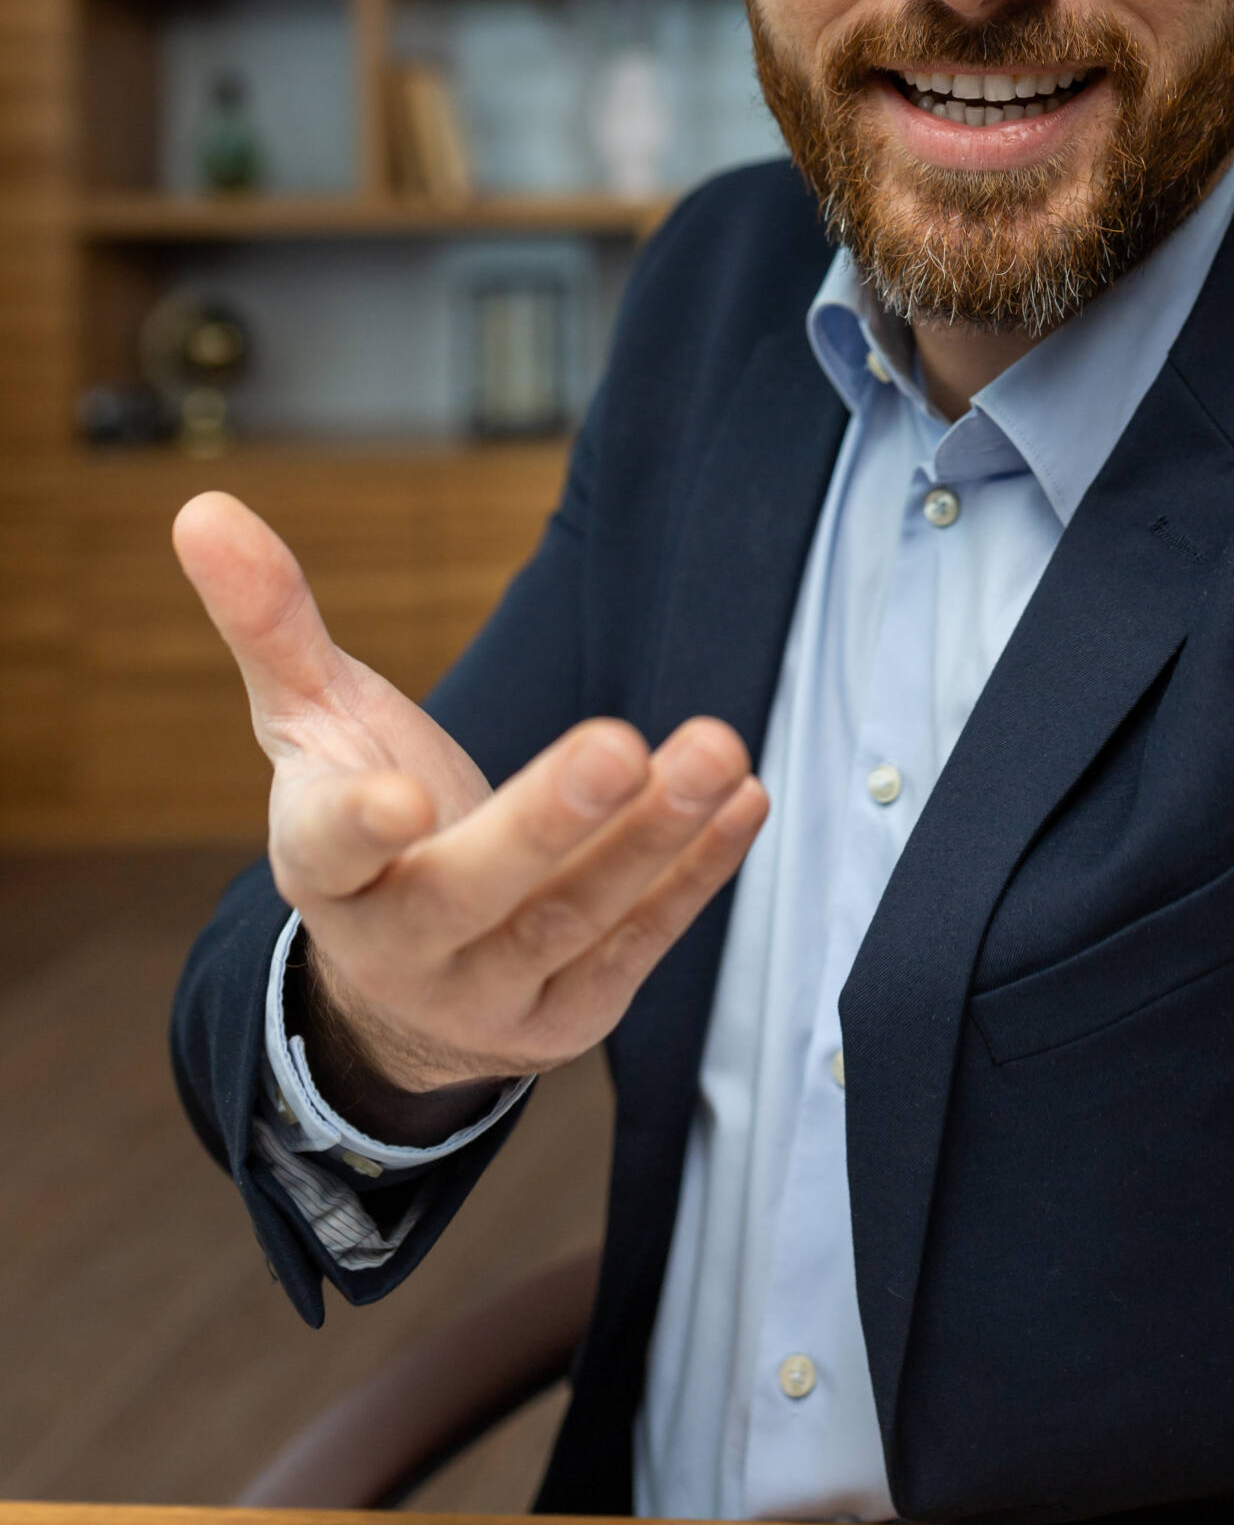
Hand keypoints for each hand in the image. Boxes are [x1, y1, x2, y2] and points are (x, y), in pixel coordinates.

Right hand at [173, 491, 766, 1125]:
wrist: (404, 988)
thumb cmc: (363, 824)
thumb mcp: (311, 724)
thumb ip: (270, 622)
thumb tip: (200, 506)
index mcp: (325, 870)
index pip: (332, 852)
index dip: (360, 826)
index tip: (401, 796)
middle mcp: (400, 946)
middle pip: (472, 891)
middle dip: (548, 822)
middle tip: (615, 742)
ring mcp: (487, 994)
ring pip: (575, 919)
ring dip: (653, 836)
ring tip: (716, 750)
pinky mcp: (565, 1018)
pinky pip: (638, 946)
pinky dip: (697, 876)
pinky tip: (743, 800)